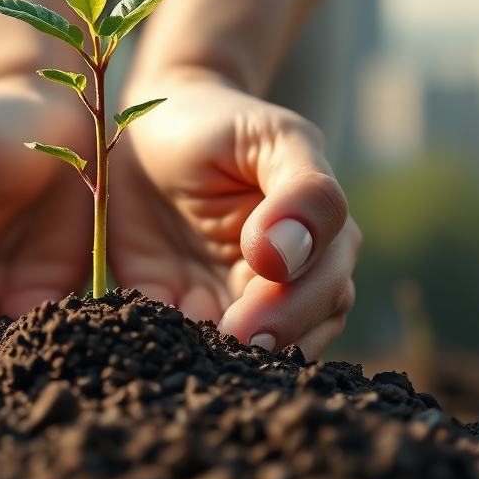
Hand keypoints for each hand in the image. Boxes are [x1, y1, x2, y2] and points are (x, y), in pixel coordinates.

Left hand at [108, 74, 358, 359]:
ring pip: (248, 348)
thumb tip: (286, 257)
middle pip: (296, 330)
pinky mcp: (173, 303)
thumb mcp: (274, 138)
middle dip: (269, 338)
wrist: (153, 123)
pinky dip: (172, 348)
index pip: (325, 288)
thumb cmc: (223, 122)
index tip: (258, 310)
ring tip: (201, 352)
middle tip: (234, 340)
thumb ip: (303, 191)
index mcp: (317, 240)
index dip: (294, 306)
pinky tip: (159, 342)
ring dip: (229, 356)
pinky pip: (178, 340)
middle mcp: (281, 279)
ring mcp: (227, 296)